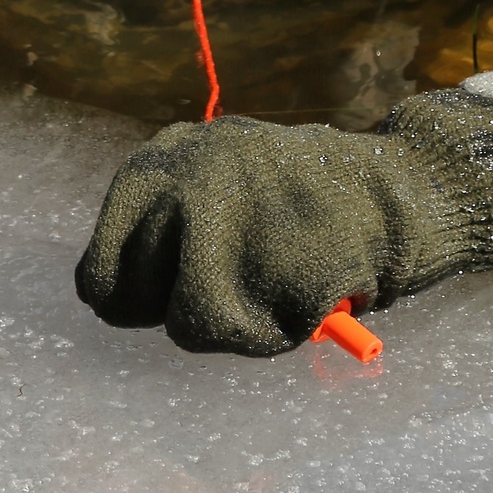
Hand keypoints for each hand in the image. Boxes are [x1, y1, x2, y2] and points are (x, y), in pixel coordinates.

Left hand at [75, 89, 492, 354]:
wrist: (393, 190)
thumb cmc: (294, 199)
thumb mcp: (218, 176)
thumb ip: (166, 217)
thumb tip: (102, 295)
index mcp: (165, 158)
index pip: (99, 267)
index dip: (126, 295)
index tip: (157, 300)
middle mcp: (186, 181)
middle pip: (130, 299)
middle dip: (173, 310)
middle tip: (223, 292)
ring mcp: (230, 220)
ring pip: (188, 324)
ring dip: (229, 324)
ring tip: (269, 286)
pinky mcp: (276, 261)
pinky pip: (250, 335)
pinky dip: (275, 330)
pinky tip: (304, 289)